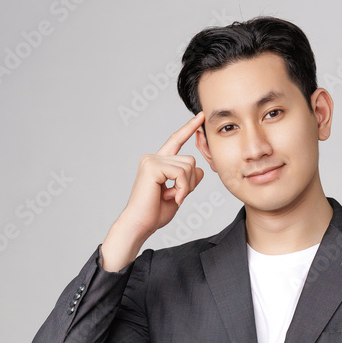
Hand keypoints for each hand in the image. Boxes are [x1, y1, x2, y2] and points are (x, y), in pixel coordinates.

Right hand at [117, 110, 205, 240]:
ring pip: (188, 166)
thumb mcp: (178, 195)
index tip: (200, 117)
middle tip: (177, 196)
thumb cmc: (154, 214)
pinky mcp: (152, 167)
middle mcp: (153, 158)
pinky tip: (172, 197)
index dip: (189, 129)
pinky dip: (182, 188)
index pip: (176, 141)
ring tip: (173, 197)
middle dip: (190, 182)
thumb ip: (188, 181)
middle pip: (190, 160)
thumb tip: (201, 169)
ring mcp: (151, 160)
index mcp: (158, 163)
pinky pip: (181, 173)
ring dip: (186, 186)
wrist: (140, 225)